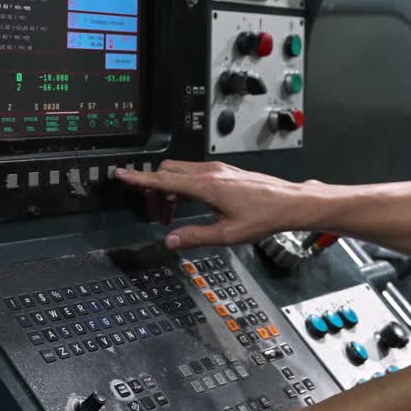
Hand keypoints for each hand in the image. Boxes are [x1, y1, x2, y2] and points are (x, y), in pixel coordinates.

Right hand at [115, 161, 323, 248]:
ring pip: (181, 171)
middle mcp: (210, 172)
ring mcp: (218, 170)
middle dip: (154, 187)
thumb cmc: (264, 216)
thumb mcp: (227, 234)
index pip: (163, 179)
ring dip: (170, 188)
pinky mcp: (226, 172)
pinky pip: (195, 173)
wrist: (290, 203)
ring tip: (171, 213)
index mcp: (206, 186)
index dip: (139, 178)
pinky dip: (184, 186)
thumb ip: (195, 237)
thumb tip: (170, 241)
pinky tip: (190, 204)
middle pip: (168, 170)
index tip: (121, 174)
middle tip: (153, 211)